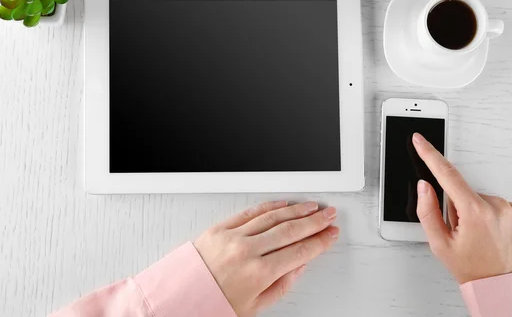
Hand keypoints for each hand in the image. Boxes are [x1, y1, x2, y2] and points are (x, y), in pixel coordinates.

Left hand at [194, 201, 338, 316]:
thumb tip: (300, 265)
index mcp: (259, 274)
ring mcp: (233, 237)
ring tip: (312, 207)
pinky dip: (270, 206)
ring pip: (273, 217)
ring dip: (296, 210)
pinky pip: (251, 212)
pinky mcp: (221, 228)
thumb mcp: (254, 307)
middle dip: (314, 221)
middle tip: (328, 215)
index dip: (319, 241)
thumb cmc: (214, 304)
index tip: (330, 234)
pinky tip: (284, 204)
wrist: (180, 298)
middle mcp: (247, 251)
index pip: (299, 251)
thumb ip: (281, 285)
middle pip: (290, 230)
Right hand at [412, 132, 511, 283]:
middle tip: (462, 231)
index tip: (420, 140)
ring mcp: (511, 207)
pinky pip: (496, 204)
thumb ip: (427, 211)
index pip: (446, 174)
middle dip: (457, 206)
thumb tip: (424, 186)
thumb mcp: (439, 244)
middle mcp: (495, 205)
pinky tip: (491, 232)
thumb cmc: (471, 268)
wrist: (503, 286)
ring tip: (479, 235)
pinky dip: (490, 214)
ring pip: (479, 198)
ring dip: (475, 211)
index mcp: (473, 212)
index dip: (430, 154)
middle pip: (462, 192)